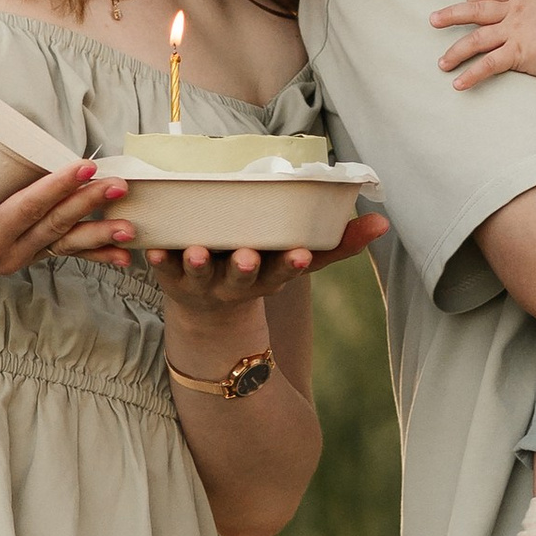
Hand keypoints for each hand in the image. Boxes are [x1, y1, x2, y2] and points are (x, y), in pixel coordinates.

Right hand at [0, 163, 132, 279]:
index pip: (27, 208)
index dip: (56, 188)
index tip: (84, 168)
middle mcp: (6, 255)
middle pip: (53, 224)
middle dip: (88, 205)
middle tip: (118, 186)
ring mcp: (20, 258)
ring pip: (65, 241)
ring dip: (99, 234)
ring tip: (130, 229)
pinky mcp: (30, 255)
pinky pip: (65, 252)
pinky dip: (94, 252)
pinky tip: (121, 255)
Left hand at [137, 210, 387, 300]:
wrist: (209, 312)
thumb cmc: (262, 270)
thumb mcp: (300, 261)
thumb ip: (340, 242)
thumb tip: (383, 223)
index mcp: (269, 277)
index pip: (284, 272)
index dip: (292, 265)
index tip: (300, 254)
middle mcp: (236, 284)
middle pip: (243, 279)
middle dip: (246, 268)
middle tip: (247, 256)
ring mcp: (203, 283)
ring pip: (200, 276)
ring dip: (198, 265)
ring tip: (196, 251)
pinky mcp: (172, 277)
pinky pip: (163, 270)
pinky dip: (157, 260)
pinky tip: (152, 249)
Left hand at [432, 0, 535, 85]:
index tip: (467, 0)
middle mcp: (513, 13)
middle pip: (475, 11)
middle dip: (451, 15)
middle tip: (433, 20)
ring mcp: (513, 33)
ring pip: (475, 40)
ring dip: (455, 52)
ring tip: (442, 64)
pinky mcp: (518, 54)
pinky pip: (488, 65)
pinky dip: (471, 75)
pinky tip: (459, 84)